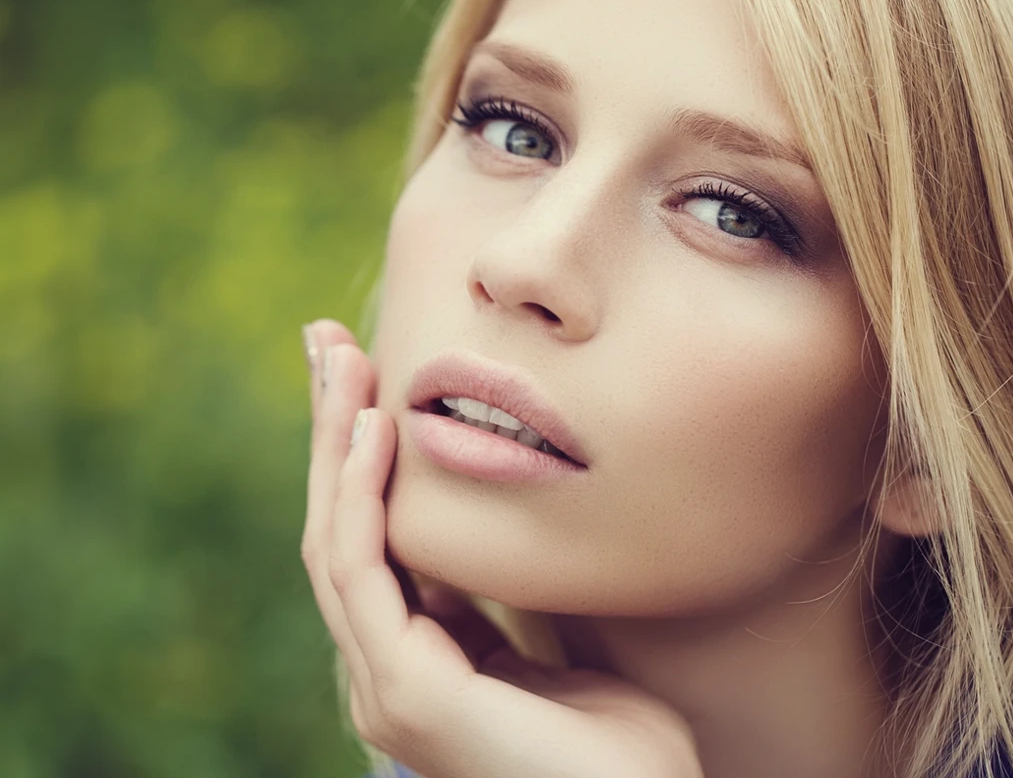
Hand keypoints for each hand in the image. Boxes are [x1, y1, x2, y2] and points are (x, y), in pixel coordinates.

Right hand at [299, 319, 704, 777]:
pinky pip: (364, 572)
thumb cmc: (620, 740)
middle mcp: (385, 671)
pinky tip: (371, 431)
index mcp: (416, 658)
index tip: (365, 376)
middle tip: (325, 340)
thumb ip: (501, 593)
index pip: (371, 540)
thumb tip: (488, 519)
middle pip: (339, 529)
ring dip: (334, 444)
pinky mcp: (406, 693)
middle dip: (329, 431)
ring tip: (342, 362)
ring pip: (337, 540)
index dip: (358, 456)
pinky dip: (360, 495)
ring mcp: (386, 688)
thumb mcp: (547, 639)